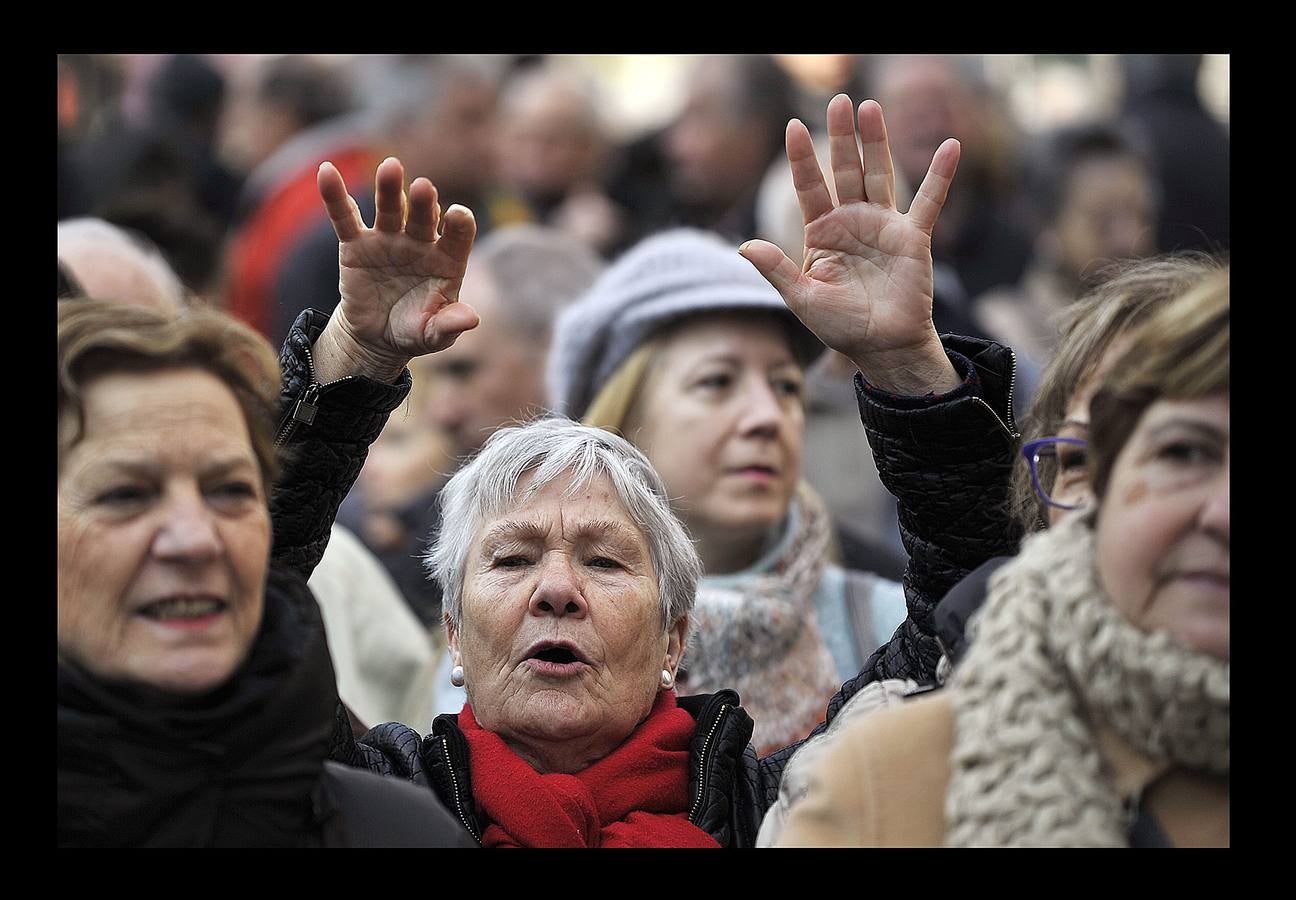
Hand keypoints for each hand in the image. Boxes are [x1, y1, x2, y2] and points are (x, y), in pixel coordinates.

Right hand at [312, 157, 479, 383]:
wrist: (378, 337)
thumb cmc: (415, 330)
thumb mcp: (434, 335)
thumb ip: (450, 324)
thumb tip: (472, 319)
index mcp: (447, 259)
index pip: (459, 236)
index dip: (460, 225)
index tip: (459, 215)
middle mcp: (420, 242)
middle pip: (423, 216)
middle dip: (423, 202)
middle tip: (424, 187)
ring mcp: (388, 238)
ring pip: (390, 208)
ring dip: (390, 189)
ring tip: (390, 167)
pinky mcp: (356, 244)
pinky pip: (345, 217)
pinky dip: (335, 196)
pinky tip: (327, 171)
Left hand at [741, 96, 960, 394]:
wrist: (883, 347)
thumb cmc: (841, 326)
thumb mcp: (803, 299)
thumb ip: (777, 270)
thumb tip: (743, 246)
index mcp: (822, 233)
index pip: (809, 187)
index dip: (801, 158)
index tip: (792, 127)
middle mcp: (852, 221)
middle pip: (844, 170)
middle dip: (840, 137)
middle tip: (838, 101)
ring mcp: (883, 226)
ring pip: (879, 174)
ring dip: (876, 142)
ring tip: (871, 107)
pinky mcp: (912, 238)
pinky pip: (928, 201)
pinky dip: (940, 175)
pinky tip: (951, 146)